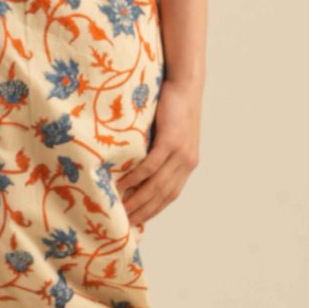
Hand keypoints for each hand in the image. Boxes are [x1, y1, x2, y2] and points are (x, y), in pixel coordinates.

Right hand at [118, 78, 200, 231]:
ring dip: (138, 199)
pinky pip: (152, 165)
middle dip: (144, 211)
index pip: (170, 195)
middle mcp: (187, 162)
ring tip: (121, 209)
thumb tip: (137, 171)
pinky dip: (137, 178)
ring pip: (158, 184)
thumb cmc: (172, 107)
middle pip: (163, 195)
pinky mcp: (171, 141)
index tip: (137, 222)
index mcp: (188, 164)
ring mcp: (180, 152)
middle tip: (124, 223)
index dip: (154, 210)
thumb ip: (160, 153)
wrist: (185, 84)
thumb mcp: (169, 135)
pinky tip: (124, 186)